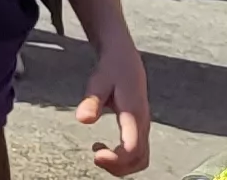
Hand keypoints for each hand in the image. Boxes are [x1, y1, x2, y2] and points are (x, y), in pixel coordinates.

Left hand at [79, 32, 153, 174]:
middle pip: (140, 160)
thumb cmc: (111, 70)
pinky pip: (138, 153)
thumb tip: (82, 119)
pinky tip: (103, 148)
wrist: (125, 59)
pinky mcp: (139, 129)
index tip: (95, 156)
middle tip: (95, 157)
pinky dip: (123, 159)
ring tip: (98, 153)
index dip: (116, 159)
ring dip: (121, 166)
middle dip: (118, 167)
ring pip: (141, 159)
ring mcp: (143, 128)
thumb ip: (91, 101)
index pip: (132, 149)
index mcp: (134, 115)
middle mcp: (143, 124)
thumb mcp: (98, 82)